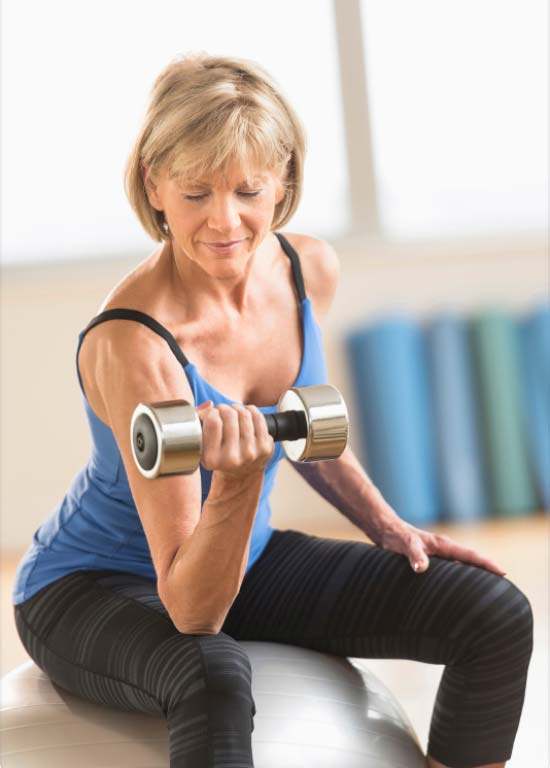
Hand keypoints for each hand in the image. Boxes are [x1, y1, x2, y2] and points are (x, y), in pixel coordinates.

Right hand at [196, 400, 274, 479]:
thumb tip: (209, 405)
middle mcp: (232, 459)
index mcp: (212, 459)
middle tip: (224, 412)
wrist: (240, 474)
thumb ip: (198, 421)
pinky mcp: (265, 449)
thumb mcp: (202, 443)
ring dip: (238, 409)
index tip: (213, 415)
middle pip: (230, 416)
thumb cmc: (219, 453)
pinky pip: (259, 418)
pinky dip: (252, 411)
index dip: (212, 412)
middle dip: (225, 408)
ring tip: (234, 414)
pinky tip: (247, 416)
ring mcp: (251, 454)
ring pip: (245, 414)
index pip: (213, 422)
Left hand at [375, 519, 506, 576]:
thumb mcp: (405, 545)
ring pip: (464, 564)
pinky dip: (462, 576)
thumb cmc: (396, 537)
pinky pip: (454, 568)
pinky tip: (463, 588)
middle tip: (504, 588)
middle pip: (472, 560)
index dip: (487, 564)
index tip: (503, 573)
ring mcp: (441, 553)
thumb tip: (422, 568)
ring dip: (476, 574)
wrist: (386, 530)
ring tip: (489, 591)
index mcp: (443, 545)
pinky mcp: (434, 559)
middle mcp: (445, 548)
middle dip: (488, 571)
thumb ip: (414, 555)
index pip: (470, 555)